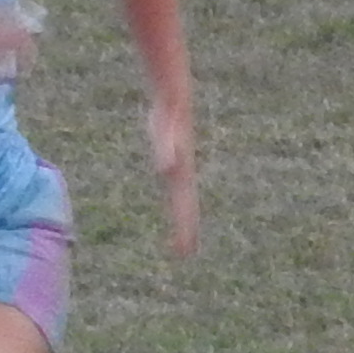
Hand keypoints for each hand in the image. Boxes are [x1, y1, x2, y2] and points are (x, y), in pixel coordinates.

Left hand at [146, 93, 199, 257]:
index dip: (185, 230)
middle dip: (187, 231)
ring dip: (184, 219)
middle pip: (186, 208)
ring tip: (184, 237)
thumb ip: (166, 150)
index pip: (185, 208)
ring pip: (183, 200)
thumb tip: (167, 168)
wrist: (174, 98)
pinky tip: (175, 205)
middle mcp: (183, 175)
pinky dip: (176, 202)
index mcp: (182, 175)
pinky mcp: (172, 162)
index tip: (184, 252)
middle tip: (185, 254)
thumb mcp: (166, 133)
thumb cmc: (168, 116)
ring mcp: (179, 169)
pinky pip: (176, 189)